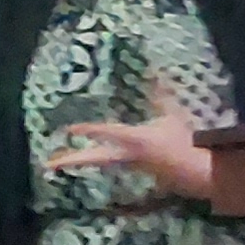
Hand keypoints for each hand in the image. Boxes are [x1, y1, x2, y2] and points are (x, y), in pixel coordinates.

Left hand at [46, 94, 215, 202]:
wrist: (197, 171)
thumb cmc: (183, 140)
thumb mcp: (172, 115)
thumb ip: (161, 94)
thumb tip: (156, 73)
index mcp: (134, 138)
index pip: (106, 132)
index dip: (87, 130)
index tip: (68, 129)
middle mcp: (126, 155)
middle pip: (94, 158)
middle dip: (71, 160)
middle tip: (48, 164)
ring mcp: (129, 166)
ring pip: (99, 163)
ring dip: (79, 161)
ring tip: (57, 162)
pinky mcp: (135, 171)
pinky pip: (110, 165)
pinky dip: (96, 160)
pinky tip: (86, 158)